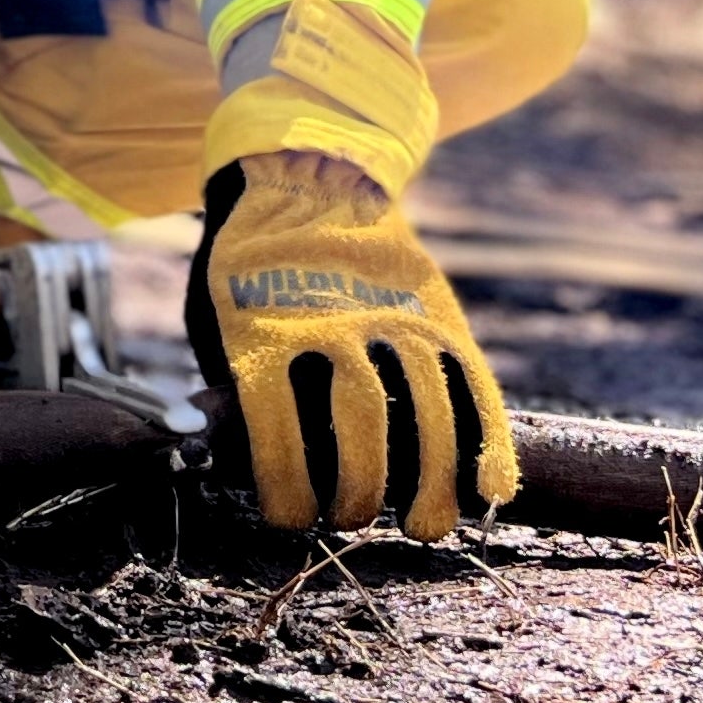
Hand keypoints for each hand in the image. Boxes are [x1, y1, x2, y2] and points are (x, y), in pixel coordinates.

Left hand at [188, 151, 516, 539]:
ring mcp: (393, 315)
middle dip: (364, 491)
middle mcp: (334, 322)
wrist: (304, 175)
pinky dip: (485, 440)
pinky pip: (470, 383)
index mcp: (265, 327)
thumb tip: (229, 463)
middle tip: (357, 523)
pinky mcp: (438, 311)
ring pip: (427, 408)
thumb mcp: (214, 312)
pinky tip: (488, 490)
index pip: (276, 426)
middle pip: (361, 423)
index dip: (287, 487)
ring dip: (434, 483)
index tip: (292, 518)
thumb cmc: (247, 265)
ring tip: (427, 527)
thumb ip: (227, 382)